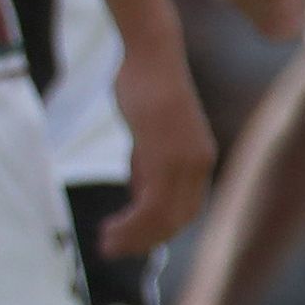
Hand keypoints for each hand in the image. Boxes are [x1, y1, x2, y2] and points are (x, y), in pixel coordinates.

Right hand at [99, 44, 212, 256]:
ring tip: (106, 244)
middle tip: (112, 250)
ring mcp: (185, 161)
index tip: (127, 239)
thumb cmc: (145, 85)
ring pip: (164, 218)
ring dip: (133, 237)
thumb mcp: (148, 132)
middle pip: (176, 220)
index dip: (156, 231)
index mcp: (198, 159)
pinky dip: (131, 223)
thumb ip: (147, 163)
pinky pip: (151, 204)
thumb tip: (138, 192)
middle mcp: (199, 164)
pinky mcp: (167, 156)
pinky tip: (110, 226)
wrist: (152, 54)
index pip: (183, 210)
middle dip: (143, 241)